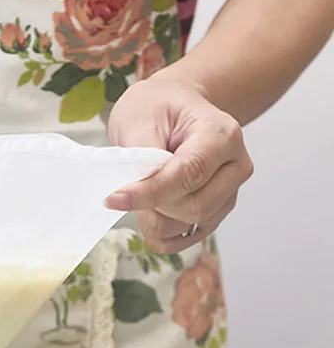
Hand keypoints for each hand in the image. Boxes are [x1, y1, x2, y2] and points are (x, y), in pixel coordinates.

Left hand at [104, 76, 253, 253]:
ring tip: (140, 192)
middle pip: (194, 206)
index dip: (149, 192)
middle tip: (125, 188)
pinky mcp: (216, 212)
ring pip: (189, 225)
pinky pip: (187, 239)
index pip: (189, 174)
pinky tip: (148, 213)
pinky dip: (161, 233)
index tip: (114, 199)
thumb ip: (141, 155)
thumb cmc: (158, 108)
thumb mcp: (141, 117)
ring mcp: (229, 193)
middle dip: (152, 205)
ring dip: (154, 218)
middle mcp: (235, 166)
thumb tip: (133, 190)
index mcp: (222, 135)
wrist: (172, 109)